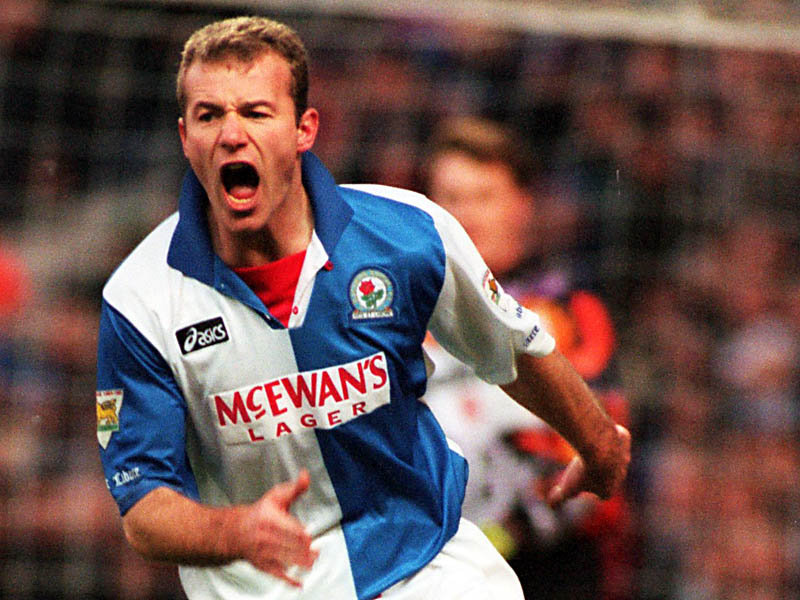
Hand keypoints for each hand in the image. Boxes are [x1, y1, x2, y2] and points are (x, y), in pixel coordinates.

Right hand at [236, 469, 318, 586]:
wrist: (235, 531)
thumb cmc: (261, 513)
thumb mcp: (276, 496)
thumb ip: (295, 488)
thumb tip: (306, 475)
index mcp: (269, 518)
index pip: (287, 528)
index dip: (299, 533)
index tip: (308, 536)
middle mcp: (265, 537)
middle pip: (288, 546)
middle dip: (303, 551)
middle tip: (315, 552)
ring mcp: (263, 552)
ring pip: (284, 560)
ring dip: (299, 563)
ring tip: (311, 562)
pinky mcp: (263, 565)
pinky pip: (276, 574)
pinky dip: (288, 580)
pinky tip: (299, 583)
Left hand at [547, 424, 630, 507]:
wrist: (598, 444)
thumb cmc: (583, 469)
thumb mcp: (567, 487)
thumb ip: (558, 499)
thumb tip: (551, 505)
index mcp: (609, 490)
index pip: (600, 493)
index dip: (588, 488)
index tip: (578, 481)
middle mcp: (621, 475)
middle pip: (608, 474)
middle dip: (596, 470)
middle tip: (581, 463)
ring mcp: (624, 456)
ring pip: (613, 454)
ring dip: (602, 452)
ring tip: (587, 447)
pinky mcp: (624, 439)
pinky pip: (617, 437)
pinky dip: (608, 435)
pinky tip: (596, 432)